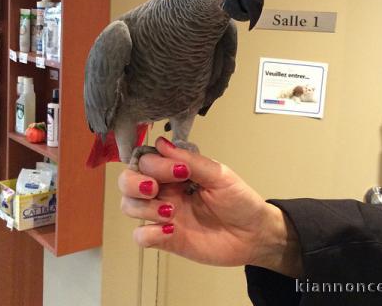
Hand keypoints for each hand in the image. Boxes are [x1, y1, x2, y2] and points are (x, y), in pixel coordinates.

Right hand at [118, 137, 302, 276]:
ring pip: (129, 206)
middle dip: (134, 183)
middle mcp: (165, 190)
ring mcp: (164, 214)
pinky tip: (171, 230)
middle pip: (126, 181)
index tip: (180, 172)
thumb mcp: (219, 175)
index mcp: (176, 171)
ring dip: (143, 207)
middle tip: (155, 189)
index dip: (154, 164)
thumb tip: (162, 143)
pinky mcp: (166, 238)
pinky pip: (141, 236)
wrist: (254, 234)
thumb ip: (190, 160)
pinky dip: (149, 233)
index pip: (146, 159)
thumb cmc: (239, 200)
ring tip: (171, 213)